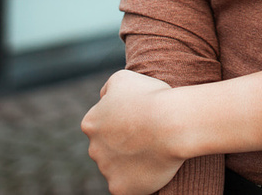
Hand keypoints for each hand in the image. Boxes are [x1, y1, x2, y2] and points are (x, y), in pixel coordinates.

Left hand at [81, 69, 184, 194]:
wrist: (171, 124)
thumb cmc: (151, 97)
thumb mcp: (124, 78)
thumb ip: (107, 89)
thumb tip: (103, 98)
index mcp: (91, 124)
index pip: (101, 127)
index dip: (122, 124)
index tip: (140, 121)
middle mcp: (93, 149)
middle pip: (107, 149)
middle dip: (123, 145)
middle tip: (148, 138)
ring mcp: (106, 171)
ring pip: (117, 169)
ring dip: (131, 163)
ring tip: (154, 152)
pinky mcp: (119, 189)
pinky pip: (128, 186)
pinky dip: (139, 180)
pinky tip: (153, 168)